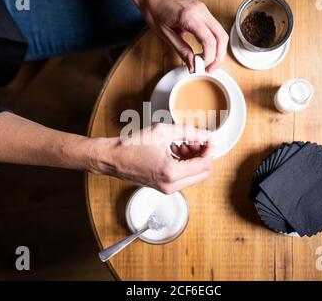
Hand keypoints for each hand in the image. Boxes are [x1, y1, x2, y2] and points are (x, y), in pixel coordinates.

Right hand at [88, 123, 212, 193]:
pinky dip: (183, 164)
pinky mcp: (163, 187)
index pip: (205, 164)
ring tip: (181, 143)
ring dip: (193, 159)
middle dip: (202, 155)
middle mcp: (171, 185)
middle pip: (202, 173)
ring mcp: (167, 188)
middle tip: (194, 140)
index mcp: (172, 172)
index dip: (210, 150)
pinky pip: (182, 177)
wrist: (112, 158)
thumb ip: (188, 132)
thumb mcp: (162, 131)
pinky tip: (174, 149)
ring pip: (193, 176)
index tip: (208, 139)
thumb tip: (206, 135)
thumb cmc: (132, 145)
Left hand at [125, 0, 228, 71]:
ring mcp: (203, 10)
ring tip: (208, 63)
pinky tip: (205, 51)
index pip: (209, 41)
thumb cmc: (154, 10)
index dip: (209, 58)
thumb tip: (193, 66)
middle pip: (221, 38)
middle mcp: (201, 11)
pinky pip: (215, 28)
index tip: (201, 68)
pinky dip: (214, 42)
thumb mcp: (166, 35)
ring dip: (218, 50)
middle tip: (209, 69)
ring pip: (221, 33)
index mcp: (190, 17)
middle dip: (219, 57)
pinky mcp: (203, 11)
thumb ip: (182, 50)